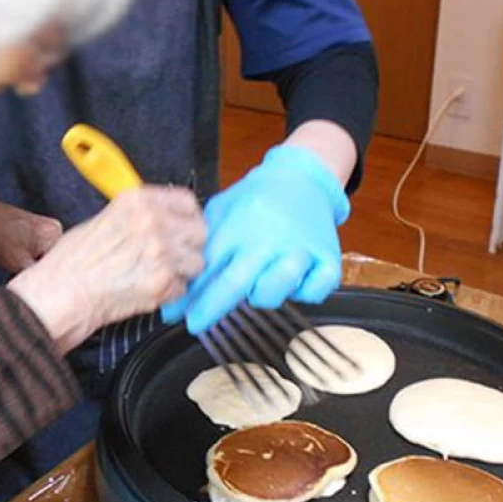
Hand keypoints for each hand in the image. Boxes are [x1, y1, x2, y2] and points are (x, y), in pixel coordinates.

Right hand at [9, 186, 205, 352]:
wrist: (60, 293)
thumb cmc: (73, 262)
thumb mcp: (106, 219)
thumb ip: (140, 217)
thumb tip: (168, 222)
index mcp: (138, 200)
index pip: (188, 201)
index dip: (188, 218)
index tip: (184, 228)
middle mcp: (154, 221)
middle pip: (199, 232)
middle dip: (189, 247)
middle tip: (173, 258)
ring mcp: (161, 252)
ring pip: (196, 262)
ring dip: (182, 273)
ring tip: (155, 277)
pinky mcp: (164, 282)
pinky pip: (184, 289)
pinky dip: (170, 294)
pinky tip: (146, 291)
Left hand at [162, 145, 349, 334]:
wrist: (301, 178)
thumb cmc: (255, 201)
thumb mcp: (220, 211)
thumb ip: (201, 245)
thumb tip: (177, 285)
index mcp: (239, 224)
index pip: (208, 266)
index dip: (190, 295)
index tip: (175, 314)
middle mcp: (268, 237)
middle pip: (236, 283)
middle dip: (211, 308)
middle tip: (196, 324)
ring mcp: (299, 248)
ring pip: (275, 291)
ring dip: (262, 296)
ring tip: (258, 284)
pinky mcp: (327, 257)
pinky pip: (314, 291)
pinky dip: (304, 293)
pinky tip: (294, 283)